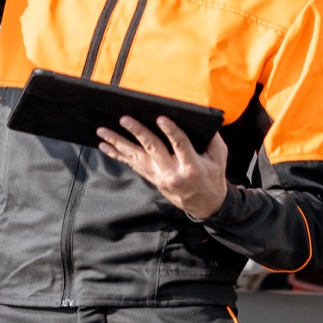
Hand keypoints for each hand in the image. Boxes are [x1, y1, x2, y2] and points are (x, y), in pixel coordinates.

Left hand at [97, 116, 228, 218]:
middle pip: (153, 149)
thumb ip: (212, 139)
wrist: (205, 204)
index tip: (160, 118)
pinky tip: (105, 146)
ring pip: (136, 157)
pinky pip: (132, 165)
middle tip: (125, 119)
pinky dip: (117, 155)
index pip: (180, 145)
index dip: (171, 131)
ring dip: (118, 143)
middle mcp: (173, 173)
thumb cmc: (212, 175)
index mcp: (192, 166)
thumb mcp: (219, 157)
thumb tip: (201, 118)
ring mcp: (160, 177)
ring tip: (103, 131)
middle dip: (138, 133)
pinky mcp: (152, 178)